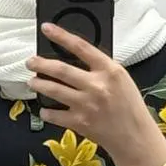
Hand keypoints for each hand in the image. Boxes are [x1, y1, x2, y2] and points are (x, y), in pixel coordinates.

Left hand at [27, 23, 165, 165]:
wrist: (134, 137)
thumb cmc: (130, 107)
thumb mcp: (121, 79)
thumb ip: (101, 68)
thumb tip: (77, 60)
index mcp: (109, 70)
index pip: (81, 46)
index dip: (61, 36)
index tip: (47, 29)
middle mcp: (96, 86)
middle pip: (61, 69)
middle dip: (41, 64)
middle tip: (30, 62)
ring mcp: (87, 105)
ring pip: (55, 90)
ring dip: (39, 85)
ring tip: (32, 82)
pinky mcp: (80, 123)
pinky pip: (56, 115)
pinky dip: (47, 112)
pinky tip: (44, 109)